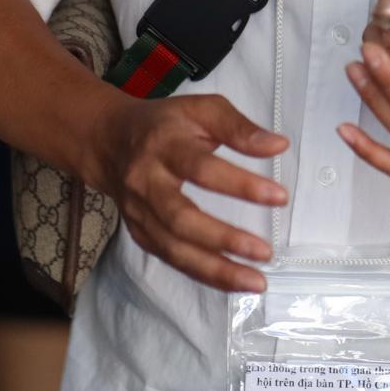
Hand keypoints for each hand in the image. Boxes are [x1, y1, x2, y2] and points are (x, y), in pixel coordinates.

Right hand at [90, 94, 289, 292]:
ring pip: (174, 248)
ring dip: (216, 269)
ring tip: (256, 281)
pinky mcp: (140, 234)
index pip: (203, 169)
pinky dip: (203, 274)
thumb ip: (238, 126)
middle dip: (224, 238)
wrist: (110, 141)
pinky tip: (233, 281)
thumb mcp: (201, 109)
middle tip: (265, 251)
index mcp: (165, 146)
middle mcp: (147, 183)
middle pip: (182, 218)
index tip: (279, 197)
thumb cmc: (166, 124)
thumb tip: (278, 146)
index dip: (241, 184)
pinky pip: (172, 259)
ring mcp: (140, 213)